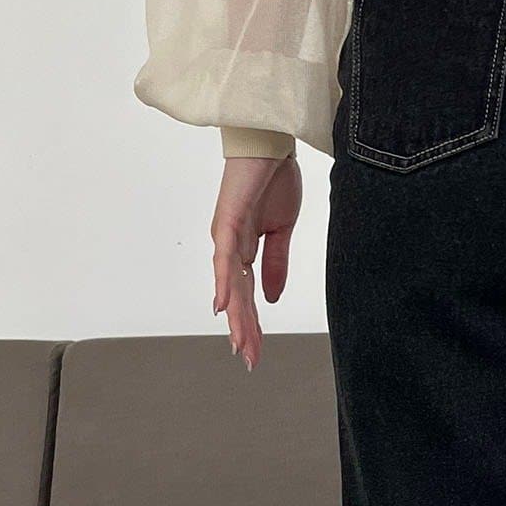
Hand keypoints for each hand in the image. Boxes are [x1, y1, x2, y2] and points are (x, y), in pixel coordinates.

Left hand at [211, 155, 300, 370]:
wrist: (271, 145)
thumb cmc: (274, 179)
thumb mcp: (282, 230)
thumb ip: (277, 263)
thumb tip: (273, 297)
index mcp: (246, 250)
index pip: (248, 295)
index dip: (252, 323)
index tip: (256, 350)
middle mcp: (231, 248)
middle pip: (238, 298)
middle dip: (245, 331)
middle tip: (249, 360)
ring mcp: (227, 236)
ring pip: (232, 286)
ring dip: (236, 318)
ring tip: (240, 345)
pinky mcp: (228, 223)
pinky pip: (226, 260)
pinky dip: (225, 284)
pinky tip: (222, 307)